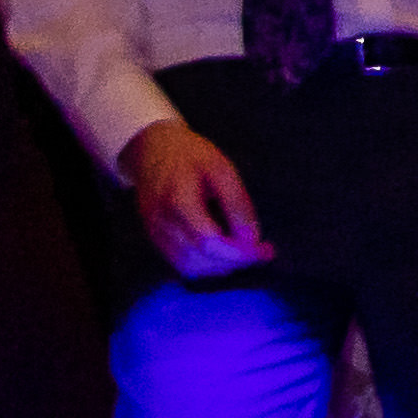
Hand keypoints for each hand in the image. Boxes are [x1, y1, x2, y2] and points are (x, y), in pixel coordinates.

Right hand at [121, 119, 269, 276]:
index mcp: (178, 201)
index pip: (208, 242)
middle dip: (236, 262)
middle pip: (200, 260)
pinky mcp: (154, 239)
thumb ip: (238, 204)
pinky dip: (207, 265)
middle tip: (263, 251)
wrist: (151, 149)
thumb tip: (252, 239)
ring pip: (191, 268)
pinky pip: (181, 264)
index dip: (240, 253)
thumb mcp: (223, 169)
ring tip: (246, 250)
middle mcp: (161, 223)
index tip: (266, 250)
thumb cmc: (191, 155)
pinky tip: (225, 252)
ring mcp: (154, 233)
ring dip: (223, 266)